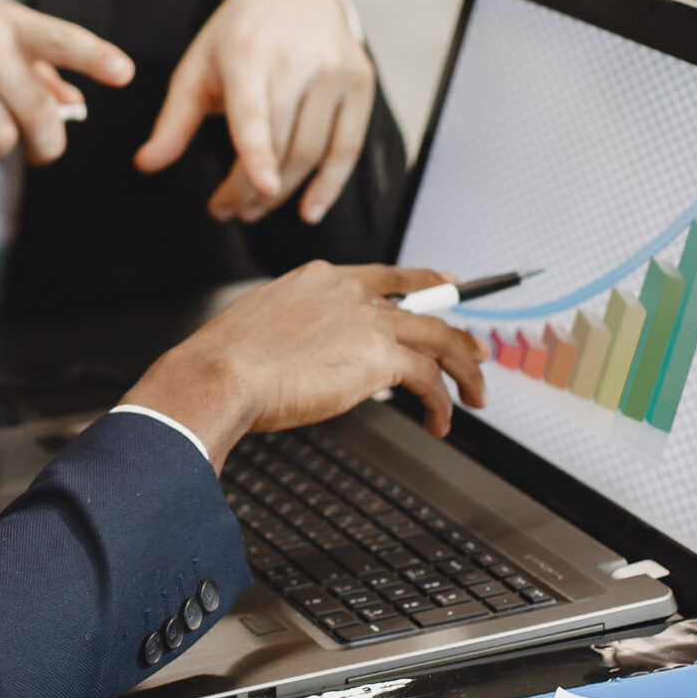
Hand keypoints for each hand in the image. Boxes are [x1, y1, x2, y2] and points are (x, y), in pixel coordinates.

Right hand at [122, 264, 488, 466]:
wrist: (221, 374)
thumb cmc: (227, 360)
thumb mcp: (264, 327)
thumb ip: (301, 331)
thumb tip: (317, 356)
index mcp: (322, 279)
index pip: (387, 276)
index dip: (423, 283)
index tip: (442, 287)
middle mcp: (351, 291)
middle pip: (425, 306)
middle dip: (456, 333)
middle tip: (475, 352)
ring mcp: (368, 320)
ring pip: (440, 339)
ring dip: (464, 371)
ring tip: (474, 396)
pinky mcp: (380, 357)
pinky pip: (429, 379)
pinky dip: (442, 403)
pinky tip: (439, 422)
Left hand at [133, 0, 375, 224]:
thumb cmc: (238, 35)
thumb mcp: (197, 67)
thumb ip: (173, 120)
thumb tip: (145, 164)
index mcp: (249, 53)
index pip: (255, 111)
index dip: (258, 152)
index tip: (260, 188)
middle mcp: (298, 59)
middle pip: (282, 143)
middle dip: (253, 189)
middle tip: (228, 210)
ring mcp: (334, 70)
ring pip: (313, 151)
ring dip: (283, 193)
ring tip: (254, 208)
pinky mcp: (360, 81)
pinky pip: (348, 146)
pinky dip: (330, 185)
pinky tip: (309, 210)